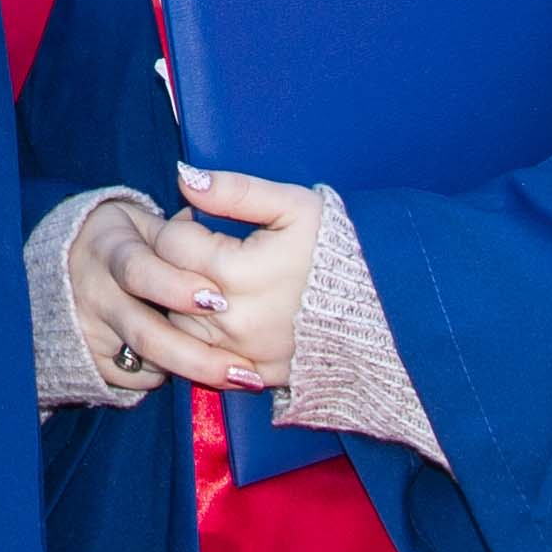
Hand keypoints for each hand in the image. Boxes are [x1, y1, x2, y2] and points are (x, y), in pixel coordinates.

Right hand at [66, 192, 248, 394]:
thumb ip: (179, 231)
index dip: (177, 287)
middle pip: (144, 332)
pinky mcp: (93, 360)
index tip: (220, 299)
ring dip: (193, 372)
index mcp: (108, 250)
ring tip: (241, 379)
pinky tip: (204, 377)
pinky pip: (135, 378)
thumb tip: (222, 228)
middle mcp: (95, 294)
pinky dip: (169, 376)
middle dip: (195, 354)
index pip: (139, 272)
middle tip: (242, 368)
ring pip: (143, 361)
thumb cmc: (121, 241)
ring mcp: (90, 331)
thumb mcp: (142, 222)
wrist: (64, 264)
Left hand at [166, 165, 320, 383]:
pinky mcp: (254, 374)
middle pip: (167, 286)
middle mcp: (231, 317)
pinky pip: (205, 361)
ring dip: (182, 302)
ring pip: (179, 326)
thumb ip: (235, 190)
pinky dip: (204, 339)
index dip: (179, 224)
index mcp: (236, 270)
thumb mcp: (293, 205)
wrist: (384, 305)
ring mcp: (241, 351)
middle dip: (174, 262)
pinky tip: (223, 317)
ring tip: (210, 279)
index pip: (172, 243)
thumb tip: (185, 177)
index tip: (198, 220)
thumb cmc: (336, 248)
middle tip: (199, 247)